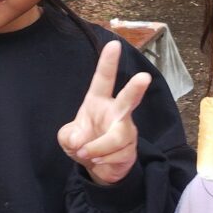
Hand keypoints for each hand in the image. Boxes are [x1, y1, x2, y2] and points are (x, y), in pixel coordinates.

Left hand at [58, 39, 151, 184]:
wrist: (97, 168)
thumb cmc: (83, 142)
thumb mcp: (68, 138)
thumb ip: (69, 136)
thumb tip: (81, 140)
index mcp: (98, 101)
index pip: (104, 79)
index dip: (108, 62)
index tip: (114, 44)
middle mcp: (116, 112)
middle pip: (128, 99)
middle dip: (136, 88)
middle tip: (144, 77)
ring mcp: (126, 130)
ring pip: (117, 137)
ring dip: (98, 148)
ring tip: (86, 154)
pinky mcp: (131, 148)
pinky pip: (118, 155)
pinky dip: (103, 161)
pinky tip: (98, 162)